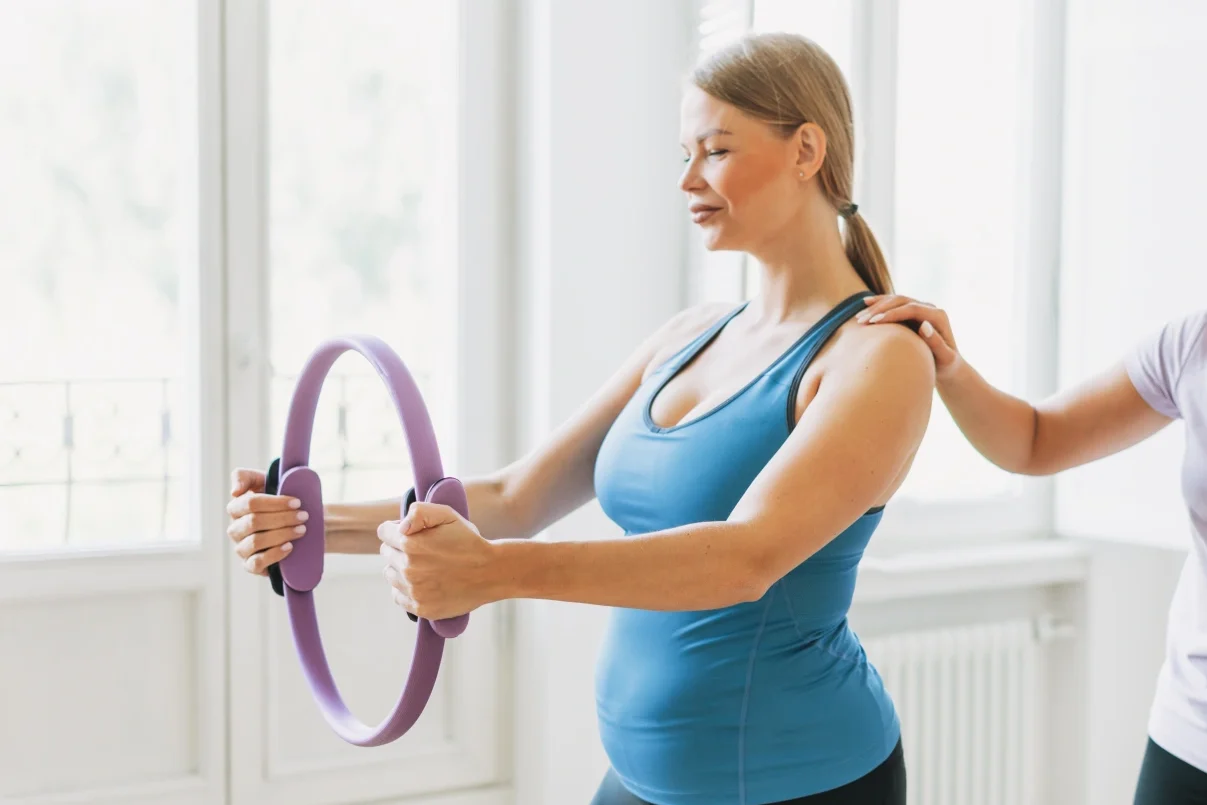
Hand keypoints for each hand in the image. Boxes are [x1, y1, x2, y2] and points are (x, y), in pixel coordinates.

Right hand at [226, 468, 306, 575]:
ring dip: (282, 534)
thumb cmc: (276, 501)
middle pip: (255, 522)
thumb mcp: (263, 481)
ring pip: (256, 541)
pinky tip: (289, 547)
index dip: (275, 503)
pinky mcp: (250, 565)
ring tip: (301, 529)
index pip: (250, 503)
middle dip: (282, 518)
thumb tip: (235, 491)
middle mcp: (235, 529)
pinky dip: (274, 554)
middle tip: (304, 516)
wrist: (292, 523)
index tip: (297, 502)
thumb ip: (244, 477)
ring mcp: (242, 548)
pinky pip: (256, 563)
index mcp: (236, 508)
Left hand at [377, 502, 497, 620]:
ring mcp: (414, 590)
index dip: (396, 530)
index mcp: (411, 543)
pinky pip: (397, 596)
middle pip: (386, 553)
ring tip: (424, 567)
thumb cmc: (469, 542)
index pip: (383, 533)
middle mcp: (408, 568)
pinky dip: (406, 590)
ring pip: (390, 575)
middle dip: (399, 548)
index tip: (410, 533)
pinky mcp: (420, 607)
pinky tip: (423, 583)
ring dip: (401, 569)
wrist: (491, 573)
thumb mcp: (448, 515)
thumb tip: (399, 527)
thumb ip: (419, 512)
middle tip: (422, 550)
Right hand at [856, 294, 961, 378]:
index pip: (912, 309)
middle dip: (880, 309)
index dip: (892, 314)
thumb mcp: (945, 359)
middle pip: (901, 301)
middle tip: (862, 321)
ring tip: (859, 317)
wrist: (948, 365)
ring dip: (876, 306)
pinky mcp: (912, 312)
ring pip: (895, 300)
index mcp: (937, 316)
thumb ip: (937, 343)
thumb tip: (923, 325)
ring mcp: (921, 308)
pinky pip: (893, 304)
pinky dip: (879, 303)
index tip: (874, 322)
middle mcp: (929, 308)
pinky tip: (865, 303)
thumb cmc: (946, 366)